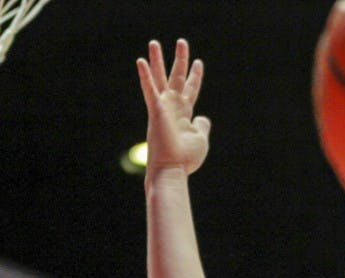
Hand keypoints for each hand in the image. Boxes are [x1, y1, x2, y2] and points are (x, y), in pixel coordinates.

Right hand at [137, 39, 209, 173]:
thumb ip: (202, 126)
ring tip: (154, 42)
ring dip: (157, 60)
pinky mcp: (156, 110)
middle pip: (176, 78)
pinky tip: (141, 60)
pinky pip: (149, 89)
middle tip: (182, 41)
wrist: (172, 169)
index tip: (198, 62)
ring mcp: (162, 107)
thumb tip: (203, 118)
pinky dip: (145, 75)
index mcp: (183, 114)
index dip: (195, 75)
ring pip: (159, 78)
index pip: (190, 90)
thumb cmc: (186, 158)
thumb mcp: (200, 139)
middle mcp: (172, 107)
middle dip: (179, 60)